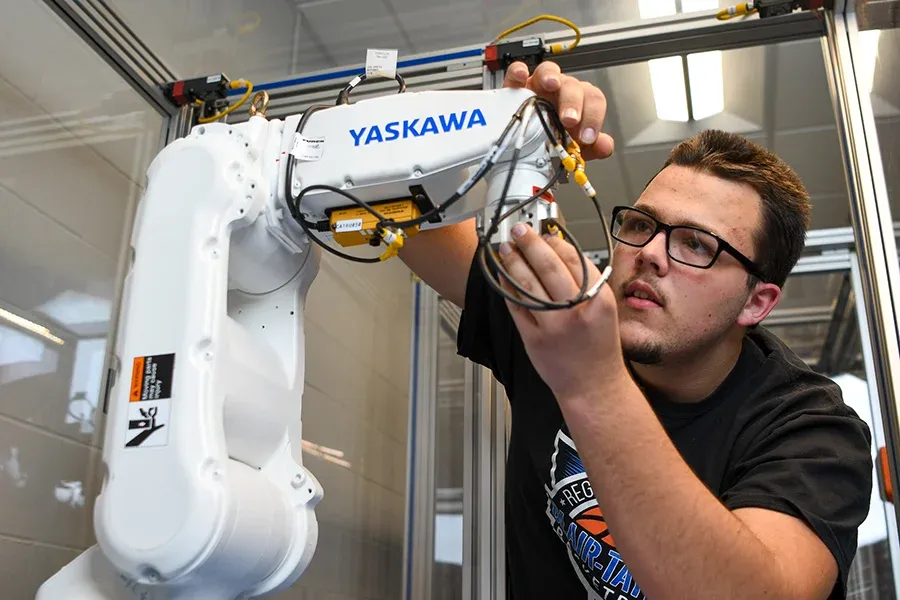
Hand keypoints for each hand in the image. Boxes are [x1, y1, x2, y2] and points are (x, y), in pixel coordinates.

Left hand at [497, 223, 626, 401]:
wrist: (594, 386)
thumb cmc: (599, 348)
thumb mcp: (604, 310)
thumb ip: (585, 282)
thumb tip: (558, 251)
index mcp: (597, 300)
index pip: (574, 259)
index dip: (554, 241)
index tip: (544, 233)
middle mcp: (575, 311)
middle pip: (547, 266)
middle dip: (529, 243)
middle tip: (518, 231)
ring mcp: (552, 326)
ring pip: (527, 285)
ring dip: (512, 263)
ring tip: (505, 250)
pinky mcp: (533, 340)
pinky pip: (516, 308)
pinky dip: (507, 289)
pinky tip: (503, 277)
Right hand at [503, 61, 614, 161]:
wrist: (524, 144)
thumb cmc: (552, 139)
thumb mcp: (573, 147)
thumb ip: (593, 147)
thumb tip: (605, 146)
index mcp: (580, 102)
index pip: (594, 100)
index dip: (593, 117)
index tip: (587, 137)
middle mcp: (561, 90)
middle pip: (573, 86)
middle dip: (573, 103)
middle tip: (569, 121)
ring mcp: (539, 85)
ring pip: (549, 71)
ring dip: (551, 77)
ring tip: (550, 85)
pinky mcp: (516, 86)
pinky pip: (517, 72)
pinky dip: (519, 71)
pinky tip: (522, 76)